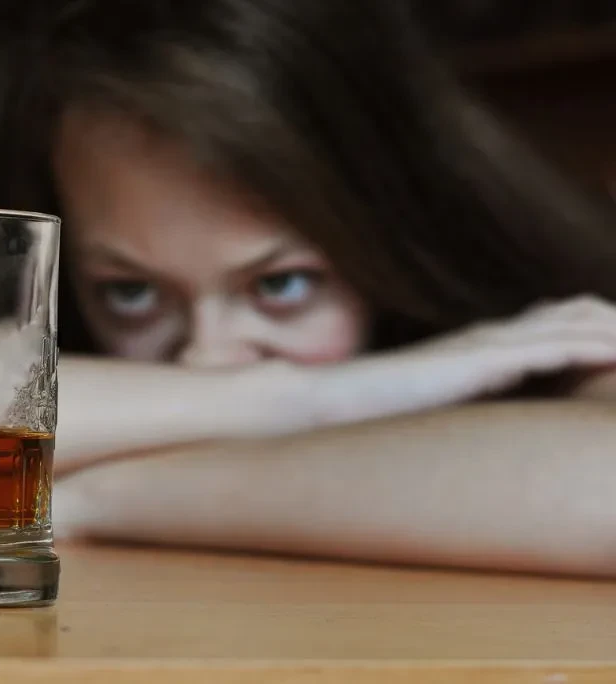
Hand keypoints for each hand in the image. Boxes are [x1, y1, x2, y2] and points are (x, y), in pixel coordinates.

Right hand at [309, 295, 615, 425]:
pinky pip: (551, 349)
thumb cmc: (373, 412)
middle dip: (615, 322)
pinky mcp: (478, 362)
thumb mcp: (433, 404)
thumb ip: (464, 400)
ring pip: (572, 324)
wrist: (329, 402)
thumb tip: (487, 427)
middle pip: (575, 310)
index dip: (597, 326)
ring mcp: (484, 345)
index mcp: (480, 346)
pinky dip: (591, 349)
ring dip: (614, 332)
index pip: (554, 318)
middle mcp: (489, 336)